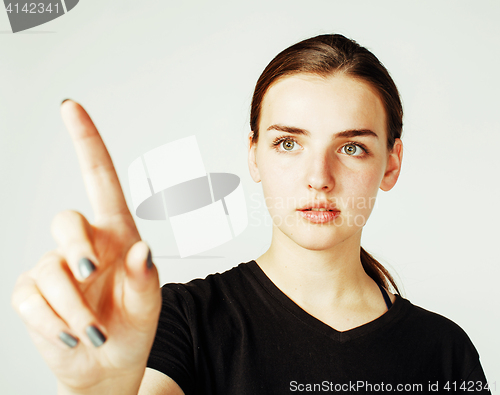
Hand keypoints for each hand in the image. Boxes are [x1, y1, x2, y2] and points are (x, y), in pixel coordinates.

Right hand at [11, 100, 161, 393]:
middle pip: (66, 219)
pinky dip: (54, 323)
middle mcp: (83, 244)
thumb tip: (141, 249)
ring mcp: (54, 268)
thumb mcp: (148, 303)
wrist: (107, 365)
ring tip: (92, 331)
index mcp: (115, 235)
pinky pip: (31, 301)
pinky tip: (71, 336)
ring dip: (73, 307)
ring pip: (50, 270)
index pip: (99, 179)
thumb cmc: (132, 326)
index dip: (86, 142)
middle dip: (75, 245)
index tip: (71, 107)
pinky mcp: (32, 296)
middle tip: (88, 270)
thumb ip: (146, 277)